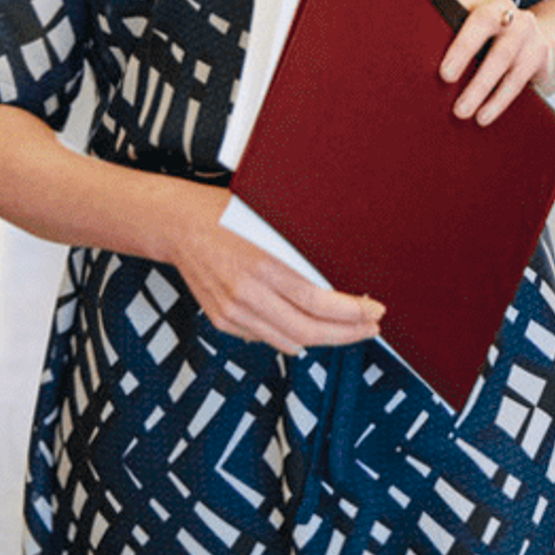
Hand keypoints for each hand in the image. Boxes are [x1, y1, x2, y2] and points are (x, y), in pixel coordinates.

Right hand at [170, 182, 383, 353]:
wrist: (179, 226)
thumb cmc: (228, 214)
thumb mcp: (274, 222)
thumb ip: (304, 250)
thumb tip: (342, 271)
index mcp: (264, 265)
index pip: (318, 302)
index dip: (351, 313)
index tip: (374, 311)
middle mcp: (246, 294)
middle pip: (307, 330)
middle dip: (347, 333)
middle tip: (370, 327)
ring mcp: (232, 312)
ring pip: (288, 340)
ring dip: (324, 340)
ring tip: (349, 330)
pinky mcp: (222, 320)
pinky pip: (266, 337)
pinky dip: (293, 337)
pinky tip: (311, 329)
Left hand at [441, 0, 554, 124]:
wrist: (536, 48)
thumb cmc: (488, 45)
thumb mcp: (468, 37)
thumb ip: (447, 41)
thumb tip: (414, 66)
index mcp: (480, 1)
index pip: (462, 7)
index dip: (448, 28)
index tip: (436, 56)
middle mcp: (504, 9)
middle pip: (485, 22)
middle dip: (464, 49)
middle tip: (446, 77)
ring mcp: (526, 28)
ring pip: (502, 55)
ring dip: (480, 85)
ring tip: (462, 110)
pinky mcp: (541, 51)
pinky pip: (518, 77)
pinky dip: (499, 99)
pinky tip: (484, 114)